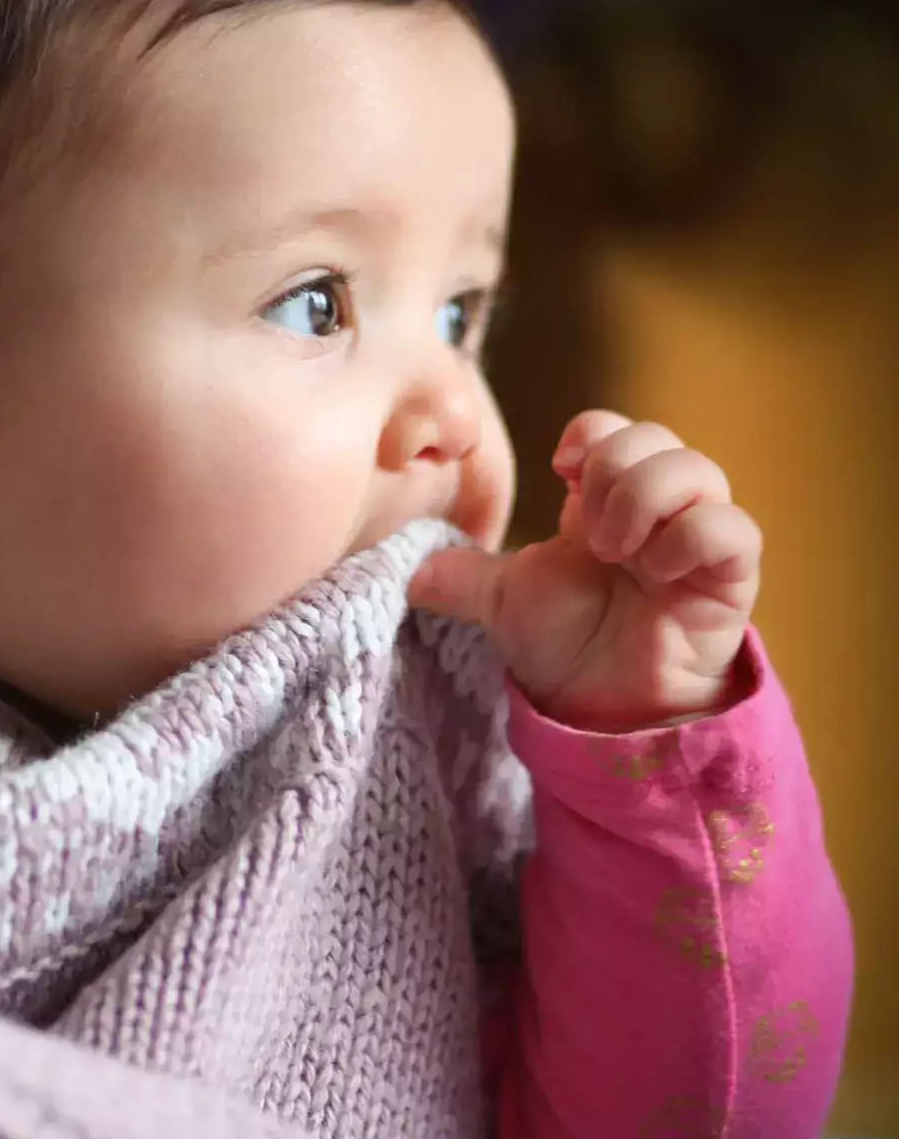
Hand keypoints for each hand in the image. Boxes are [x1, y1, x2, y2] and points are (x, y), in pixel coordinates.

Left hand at [409, 410, 760, 729]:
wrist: (601, 711)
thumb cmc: (564, 647)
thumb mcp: (502, 603)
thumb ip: (461, 577)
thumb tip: (406, 571)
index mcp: (603, 500)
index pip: (613, 427)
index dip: (589, 436)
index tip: (561, 471)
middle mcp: (656, 509)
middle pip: (656, 436)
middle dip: (613, 468)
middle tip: (589, 530)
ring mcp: (697, 537)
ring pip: (699, 470)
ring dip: (647, 499)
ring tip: (618, 552)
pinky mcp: (731, 575)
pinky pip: (731, 528)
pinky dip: (690, 538)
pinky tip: (659, 571)